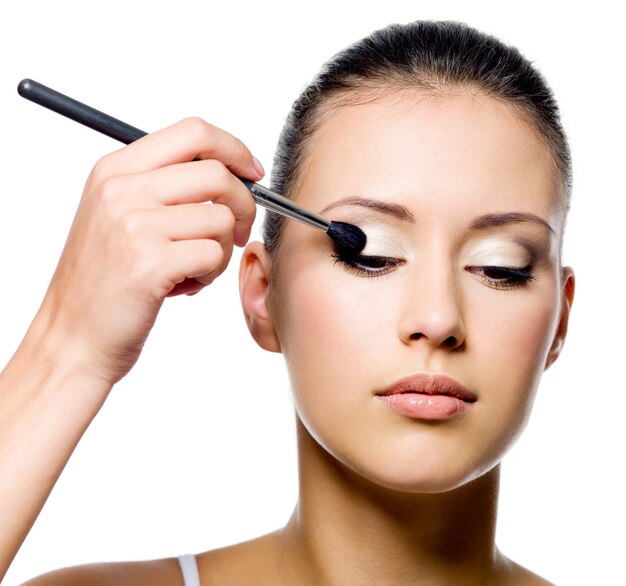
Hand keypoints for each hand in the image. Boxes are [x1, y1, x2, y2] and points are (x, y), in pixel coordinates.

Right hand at [32, 117, 262, 385]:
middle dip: (244, 205)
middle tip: (236, 232)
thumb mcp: (118, 215)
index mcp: (115, 169)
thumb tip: (230, 170)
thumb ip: (163, 185)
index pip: (193, 133)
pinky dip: (211, 274)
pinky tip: (186, 286)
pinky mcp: (151, 262)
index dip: (234, 150)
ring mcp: (135, 224)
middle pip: (217, 173)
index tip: (252, 174)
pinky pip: (214, 254)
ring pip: (221, 219)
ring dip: (222, 250)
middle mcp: (122, 190)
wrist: (73, 335)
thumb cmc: (105, 280)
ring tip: (196, 269)